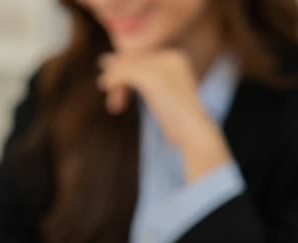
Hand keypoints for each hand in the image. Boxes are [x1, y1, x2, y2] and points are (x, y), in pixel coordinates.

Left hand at [97, 49, 230, 180]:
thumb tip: (124, 71)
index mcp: (177, 58)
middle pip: (134, 58)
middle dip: (120, 72)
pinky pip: (125, 73)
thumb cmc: (178, 121)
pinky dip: (113, 79)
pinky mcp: (152, 78)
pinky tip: (106, 86)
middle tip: (105, 83)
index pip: (143, 56)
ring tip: (103, 84)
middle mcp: (171, 56)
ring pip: (128, 65)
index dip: (127, 67)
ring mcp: (162, 66)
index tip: (117, 82)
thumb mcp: (164, 96)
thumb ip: (147, 81)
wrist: (194, 132)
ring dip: (114, 76)